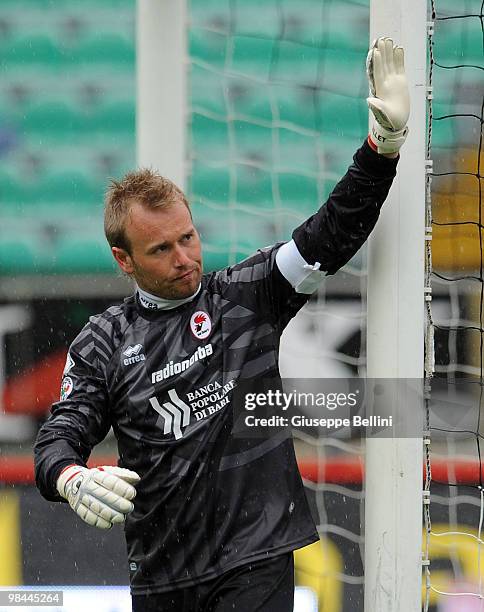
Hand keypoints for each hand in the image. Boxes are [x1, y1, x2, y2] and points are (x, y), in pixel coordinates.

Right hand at [57, 464, 139, 528]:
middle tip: (129, 508)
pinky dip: (99, 522)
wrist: (74, 481)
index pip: (109, 481)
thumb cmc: (98, 478)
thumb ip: (123, 475)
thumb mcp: (109, 472)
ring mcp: (81, 497)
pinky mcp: (78, 508)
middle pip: (103, 495)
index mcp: (96, 475)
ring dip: (110, 515)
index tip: (132, 494)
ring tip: (121, 518)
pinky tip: (109, 524)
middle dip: (118, 503)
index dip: (122, 488)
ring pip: (96, 507)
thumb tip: (136, 478)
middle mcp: (87, 485)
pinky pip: (88, 517)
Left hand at [366, 37, 409, 154]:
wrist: (396, 124)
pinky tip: (399, 48)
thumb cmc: (388, 121)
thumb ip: (376, 107)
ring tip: (389, 39)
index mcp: (380, 89)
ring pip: (391, 63)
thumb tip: (368, 100)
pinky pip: (400, 67)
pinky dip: (399, 58)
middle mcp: (385, 83)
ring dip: (389, 52)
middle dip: (382, 52)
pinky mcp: (401, 82)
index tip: (376, 50)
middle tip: (381, 39)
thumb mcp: (382, 115)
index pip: (378, 72)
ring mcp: (393, 82)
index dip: (377, 62)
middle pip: (383, 64)